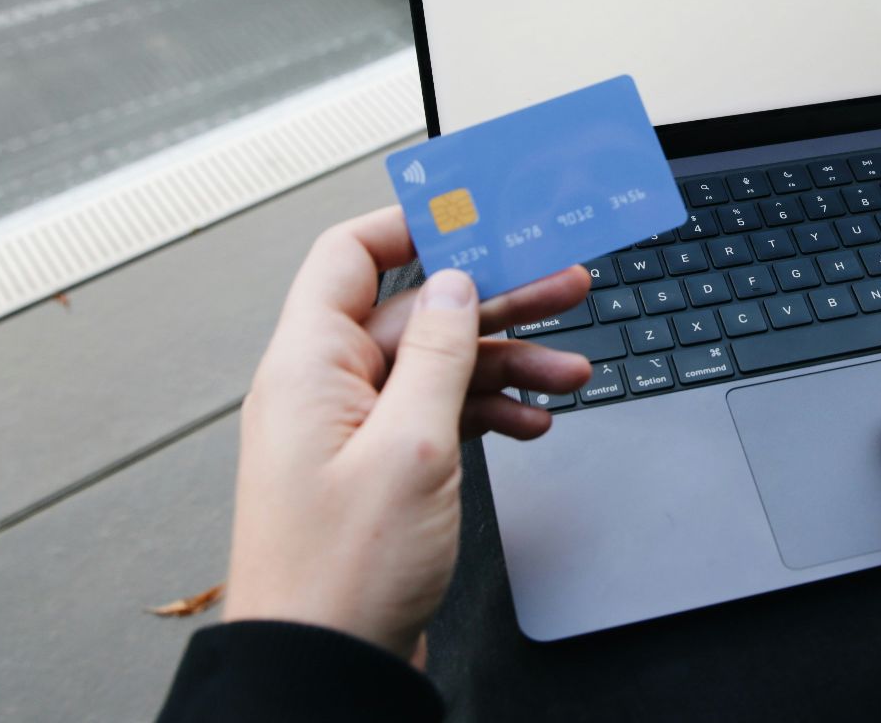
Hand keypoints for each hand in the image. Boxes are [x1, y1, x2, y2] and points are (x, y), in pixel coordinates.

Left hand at [222, 207, 591, 662]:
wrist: (325, 669)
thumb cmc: (341, 574)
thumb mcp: (410, 446)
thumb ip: (437, 354)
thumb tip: (455, 285)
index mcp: (307, 366)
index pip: (351, 256)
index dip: (415, 226)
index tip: (480, 212)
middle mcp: (324, 390)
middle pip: (416, 312)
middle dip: (495, 297)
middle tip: (565, 282)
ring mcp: (352, 432)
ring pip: (439, 366)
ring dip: (507, 362)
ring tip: (573, 367)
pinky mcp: (379, 471)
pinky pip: (438, 415)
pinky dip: (488, 412)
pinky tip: (533, 421)